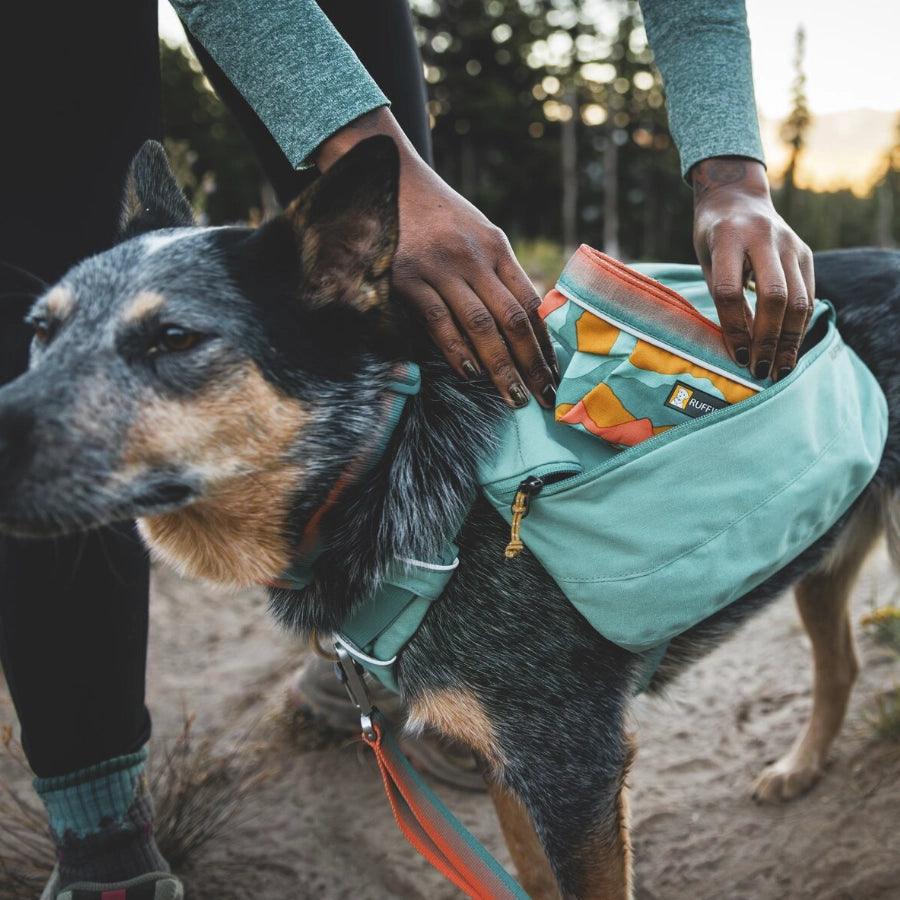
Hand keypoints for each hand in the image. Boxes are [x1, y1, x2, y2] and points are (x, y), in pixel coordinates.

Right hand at [316, 109, 557, 408]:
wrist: (388, 180)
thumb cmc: (438, 216)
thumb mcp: (477, 235)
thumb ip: (498, 273)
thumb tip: (524, 322)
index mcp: (496, 248)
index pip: (530, 303)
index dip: (545, 342)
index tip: (555, 373)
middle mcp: (474, 258)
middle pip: (512, 320)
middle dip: (531, 364)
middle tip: (543, 398)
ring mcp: (441, 268)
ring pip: (480, 326)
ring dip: (500, 367)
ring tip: (513, 397)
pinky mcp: (409, 278)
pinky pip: (439, 322)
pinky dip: (456, 350)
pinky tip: (469, 373)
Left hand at [692, 158, 813, 380]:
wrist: (737, 196)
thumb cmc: (713, 237)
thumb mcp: (707, 261)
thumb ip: (723, 298)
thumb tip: (742, 347)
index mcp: (729, 237)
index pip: (730, 290)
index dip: (734, 327)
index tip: (737, 357)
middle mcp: (764, 238)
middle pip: (774, 296)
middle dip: (768, 339)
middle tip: (761, 370)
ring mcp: (790, 244)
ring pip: (798, 299)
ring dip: (790, 340)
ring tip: (780, 368)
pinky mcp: (805, 253)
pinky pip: (808, 295)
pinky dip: (800, 326)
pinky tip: (790, 348)